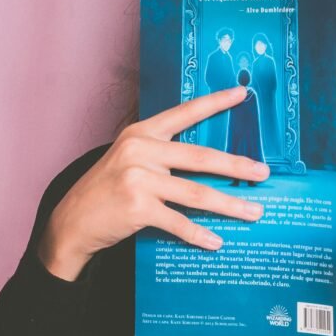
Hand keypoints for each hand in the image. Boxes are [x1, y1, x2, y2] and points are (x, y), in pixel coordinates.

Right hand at [37, 86, 269, 280]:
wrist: (72, 221)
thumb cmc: (107, 189)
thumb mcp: (130, 158)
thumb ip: (163, 154)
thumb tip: (211, 164)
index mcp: (143, 132)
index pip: (186, 113)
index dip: (216, 102)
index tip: (242, 94)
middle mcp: (141, 150)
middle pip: (201, 157)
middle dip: (237, 166)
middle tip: (263, 172)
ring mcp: (138, 178)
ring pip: (196, 193)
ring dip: (229, 205)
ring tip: (254, 212)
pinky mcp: (136, 207)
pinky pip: (178, 221)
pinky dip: (199, 233)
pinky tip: (216, 241)